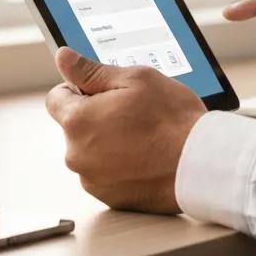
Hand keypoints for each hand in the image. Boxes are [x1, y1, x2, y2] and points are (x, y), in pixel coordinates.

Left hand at [45, 47, 205, 213]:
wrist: (198, 164)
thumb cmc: (171, 119)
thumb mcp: (135, 79)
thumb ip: (92, 70)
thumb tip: (63, 58)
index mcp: (78, 121)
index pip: (56, 98)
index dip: (80, 87)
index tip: (105, 90)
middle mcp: (76, 154)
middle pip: (76, 126)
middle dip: (98, 115)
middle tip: (134, 110)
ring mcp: (92, 179)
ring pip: (92, 150)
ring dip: (109, 141)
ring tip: (145, 135)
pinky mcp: (109, 197)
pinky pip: (106, 173)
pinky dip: (121, 164)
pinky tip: (146, 155)